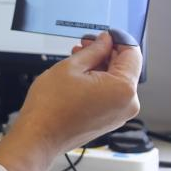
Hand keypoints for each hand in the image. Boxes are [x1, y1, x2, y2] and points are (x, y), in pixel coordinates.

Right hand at [0, 31, 141, 170]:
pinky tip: (79, 76)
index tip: (103, 34)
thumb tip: (104, 41)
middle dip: (106, 53)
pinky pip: (110, 95)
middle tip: (84, 44)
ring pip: (116, 81)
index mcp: (123, 88)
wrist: (39, 136)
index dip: (117, 39)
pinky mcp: (110, 120)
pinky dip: (98, 83)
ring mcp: (119, 114)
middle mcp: (128, 103)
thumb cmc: (50, 107)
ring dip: (100, 67)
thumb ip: (93, 51)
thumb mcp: (71, 67)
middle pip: (125, 68)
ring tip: (77, 60)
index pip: (131, 53)